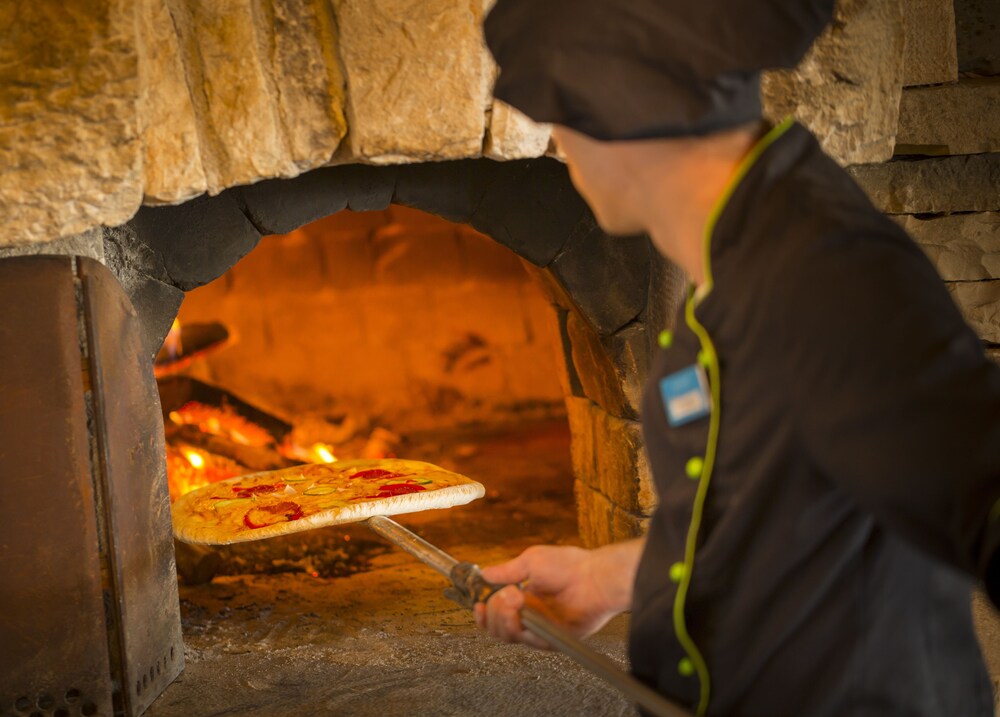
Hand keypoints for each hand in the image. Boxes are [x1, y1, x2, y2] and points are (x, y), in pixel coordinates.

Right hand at [473, 539, 643, 649]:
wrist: (594, 577)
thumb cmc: (568, 565)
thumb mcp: (530, 561)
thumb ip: (506, 571)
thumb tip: (484, 574)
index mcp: (524, 598)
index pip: (496, 612)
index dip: (484, 612)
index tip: (479, 606)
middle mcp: (530, 616)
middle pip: (497, 627)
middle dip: (494, 612)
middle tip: (507, 595)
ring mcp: (540, 629)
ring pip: (508, 636)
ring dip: (504, 619)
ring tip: (516, 601)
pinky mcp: (552, 640)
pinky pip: (528, 642)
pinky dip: (522, 629)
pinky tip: (524, 613)